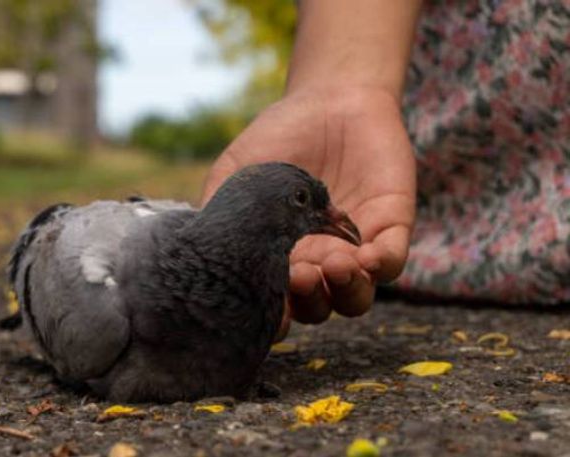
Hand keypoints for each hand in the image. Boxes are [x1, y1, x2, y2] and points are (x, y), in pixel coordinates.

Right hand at [203, 87, 415, 329]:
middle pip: (318, 307)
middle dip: (309, 299)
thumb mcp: (233, 174)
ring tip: (335, 264)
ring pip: (357, 297)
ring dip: (346, 291)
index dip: (273, 314)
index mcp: (279, 258)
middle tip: (299, 274)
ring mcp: (355, 248)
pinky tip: (367, 255)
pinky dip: (382, 265)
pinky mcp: (390, 226)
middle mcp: (317, 262)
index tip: (266, 311)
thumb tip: (194, 252)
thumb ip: (214, 212)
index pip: (278, 302)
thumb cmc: (276, 139)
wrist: (328, 98)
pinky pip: (392, 261)